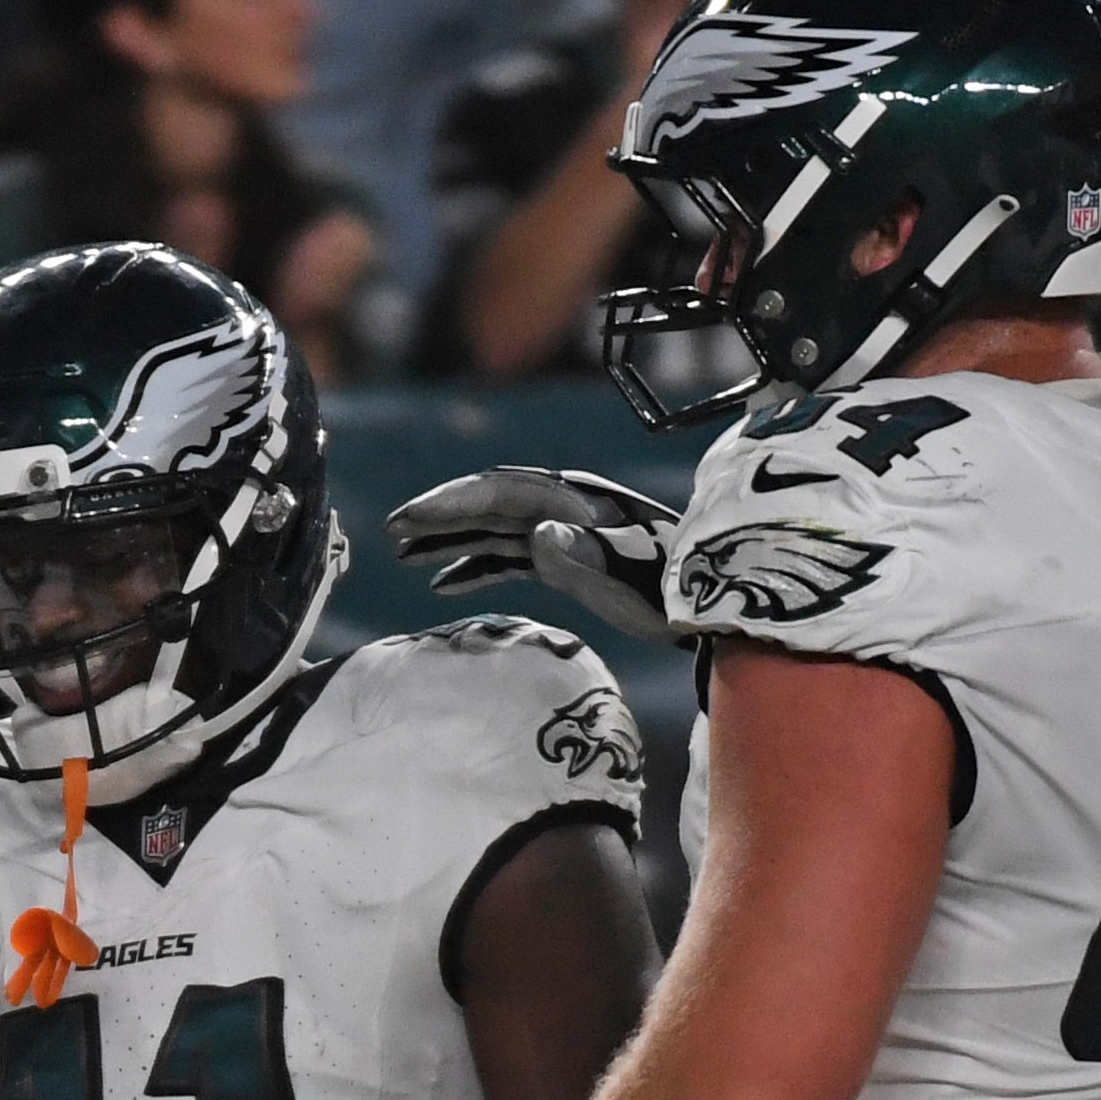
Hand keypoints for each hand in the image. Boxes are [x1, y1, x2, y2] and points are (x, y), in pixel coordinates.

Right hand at [383, 469, 681, 640]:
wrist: (710, 605)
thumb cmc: (676, 594)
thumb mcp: (635, 580)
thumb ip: (587, 558)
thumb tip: (537, 537)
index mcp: (576, 504)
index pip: (501, 494)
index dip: (451, 504)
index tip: (409, 519)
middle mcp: (564, 511)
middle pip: (490, 506)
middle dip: (440, 516)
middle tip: (390, 532)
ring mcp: (565, 534)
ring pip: (494, 530)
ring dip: (450, 540)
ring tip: (404, 554)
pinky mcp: (568, 559)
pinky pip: (511, 556)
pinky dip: (477, 567)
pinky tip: (445, 585)